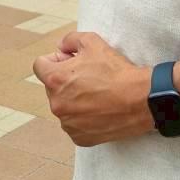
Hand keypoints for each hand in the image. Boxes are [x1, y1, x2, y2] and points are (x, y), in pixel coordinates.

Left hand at [33, 31, 151, 146]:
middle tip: (88, 76)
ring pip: (63, 106)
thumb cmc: (115, 70)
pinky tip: (99, 109)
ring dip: (73, 99)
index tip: (69, 61)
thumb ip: (69, 40)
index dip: (54, 60)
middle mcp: (57, 104)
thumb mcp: (92, 42)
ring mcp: (68, 124)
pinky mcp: (80, 139)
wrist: (140, 100)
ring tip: (96, 94)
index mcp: (55, 80)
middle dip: (65, 80)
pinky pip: (74, 124)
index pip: (39, 66)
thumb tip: (61, 48)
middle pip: (52, 87)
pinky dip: (82, 117)